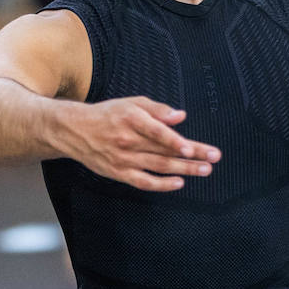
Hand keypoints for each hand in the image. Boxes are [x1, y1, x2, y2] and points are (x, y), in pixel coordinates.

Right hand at [61, 96, 220, 191]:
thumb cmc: (107, 114)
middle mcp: (127, 140)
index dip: (175, 142)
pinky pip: (143, 182)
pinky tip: (179, 183)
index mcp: (131, 119)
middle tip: (213, 158)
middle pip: (164, 151)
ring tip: (204, 170)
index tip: (193, 149)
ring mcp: (123, 159)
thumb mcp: (131, 103)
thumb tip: (180, 116)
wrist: (75, 131)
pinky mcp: (119, 173)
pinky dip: (162, 185)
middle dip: (192, 156)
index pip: (157, 132)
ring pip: (158, 167)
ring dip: (184, 170)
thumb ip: (157, 109)